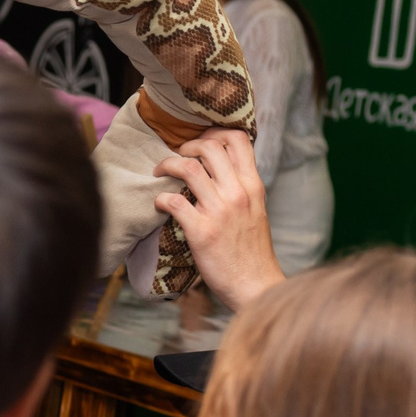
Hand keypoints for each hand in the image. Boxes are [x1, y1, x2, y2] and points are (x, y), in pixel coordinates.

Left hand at [152, 129, 285, 313]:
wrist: (255, 284)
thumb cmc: (252, 251)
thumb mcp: (257, 210)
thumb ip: (242, 189)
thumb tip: (222, 171)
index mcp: (253, 185)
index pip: (238, 139)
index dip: (214, 132)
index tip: (199, 141)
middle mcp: (238, 193)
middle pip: (210, 146)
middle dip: (187, 145)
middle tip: (177, 154)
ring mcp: (219, 211)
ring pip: (188, 168)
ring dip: (167, 165)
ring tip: (159, 171)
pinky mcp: (201, 231)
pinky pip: (173, 202)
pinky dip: (160, 199)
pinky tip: (158, 204)